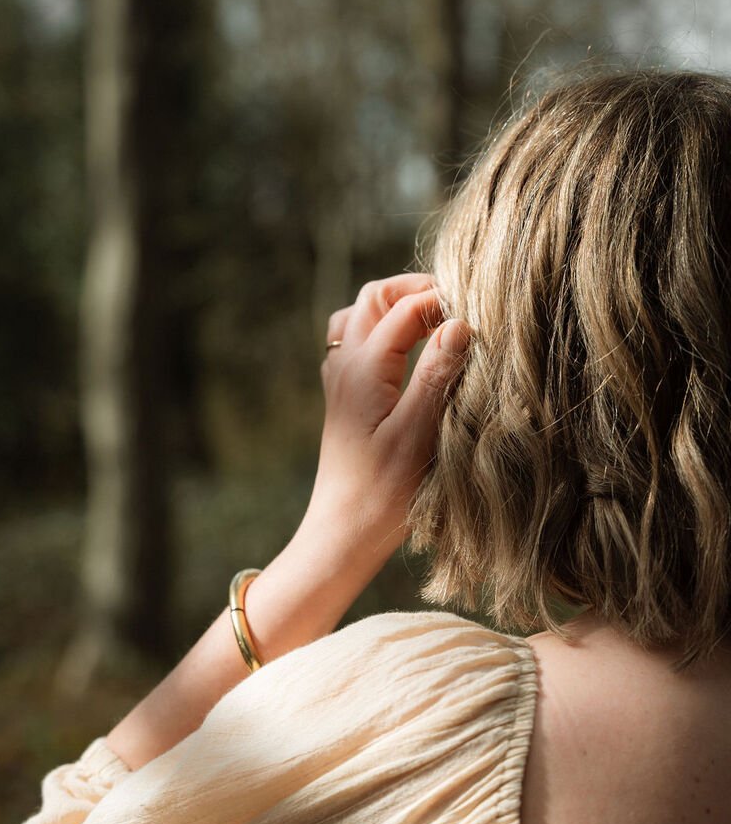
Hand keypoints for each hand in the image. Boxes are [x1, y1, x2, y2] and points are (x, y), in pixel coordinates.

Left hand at [305, 273, 470, 563]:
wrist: (344, 533)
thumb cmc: (383, 492)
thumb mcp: (418, 434)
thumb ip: (436, 375)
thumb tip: (460, 322)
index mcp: (364, 369)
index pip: (405, 308)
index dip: (444, 299)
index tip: (482, 308)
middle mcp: (345, 367)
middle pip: (374, 298)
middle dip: (416, 291)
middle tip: (458, 303)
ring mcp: (341, 382)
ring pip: (360, 318)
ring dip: (396, 309)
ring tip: (435, 323)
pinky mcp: (344, 400)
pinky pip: (356, 345)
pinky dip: (383, 334)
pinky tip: (408, 356)